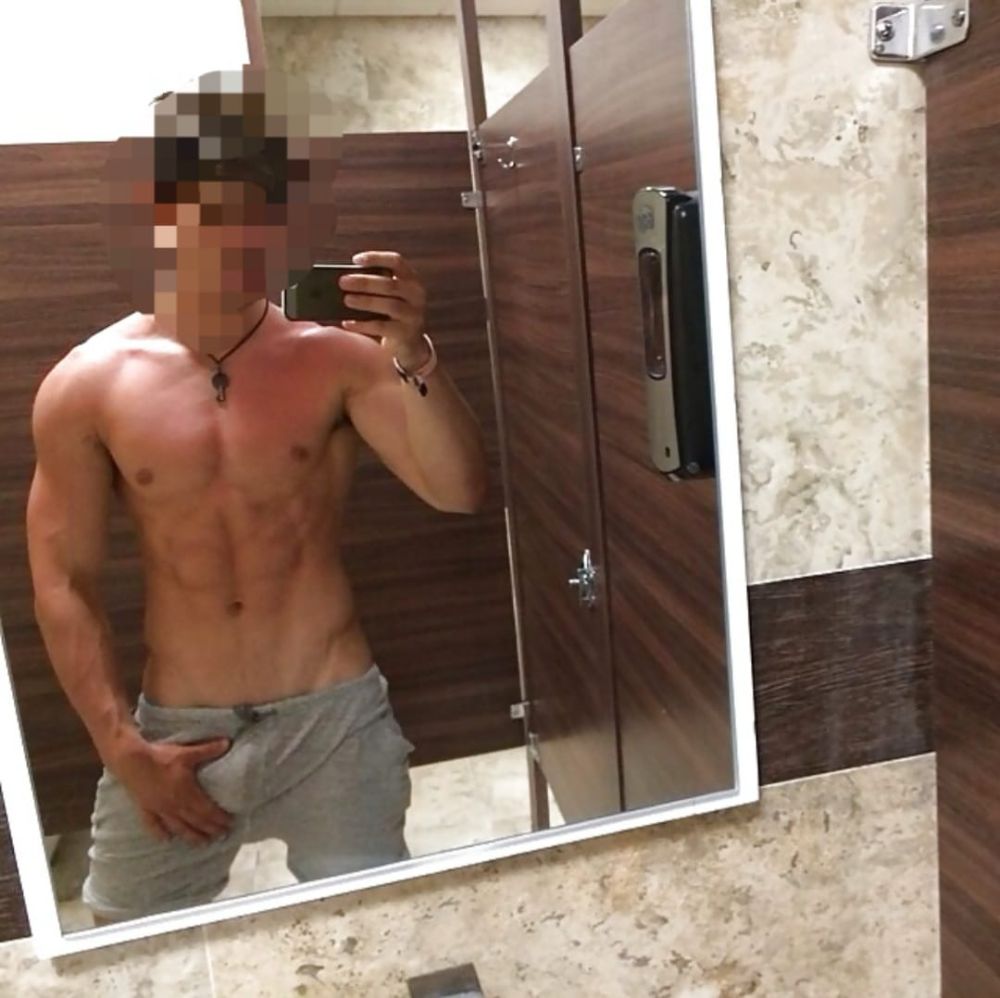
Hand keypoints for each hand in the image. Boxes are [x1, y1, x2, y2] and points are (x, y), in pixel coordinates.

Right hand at [108, 734, 232, 845]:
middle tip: (222, 836)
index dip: (219, 818)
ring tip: (202, 844)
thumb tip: (228, 743)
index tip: (229, 824)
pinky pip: (153, 825)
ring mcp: (159, 809)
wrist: (131, 761)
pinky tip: (167, 840)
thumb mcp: (187, 752)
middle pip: (196, 822)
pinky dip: (160, 834)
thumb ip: (208, 750)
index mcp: (186, 793)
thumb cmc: (160, 757)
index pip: (207, 811)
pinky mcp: (145, 809)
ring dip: (191, 836)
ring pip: (178, 827)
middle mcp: (174, 805)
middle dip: (210, 830)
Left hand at [338, 251, 430, 368]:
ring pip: (389, 305)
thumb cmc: (392, 314)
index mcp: (411, 279)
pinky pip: (382, 327)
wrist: (409, 343)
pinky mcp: (406, 334)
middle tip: (343, 282)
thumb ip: (374, 286)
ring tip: (346, 300)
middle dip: (365, 282)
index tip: (355, 260)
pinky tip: (348, 323)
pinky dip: (363, 324)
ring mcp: (413, 315)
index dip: (376, 258)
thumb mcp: (389, 296)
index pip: (396, 261)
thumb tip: (345, 282)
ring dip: (365, 301)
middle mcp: (416, 295)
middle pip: (390, 285)